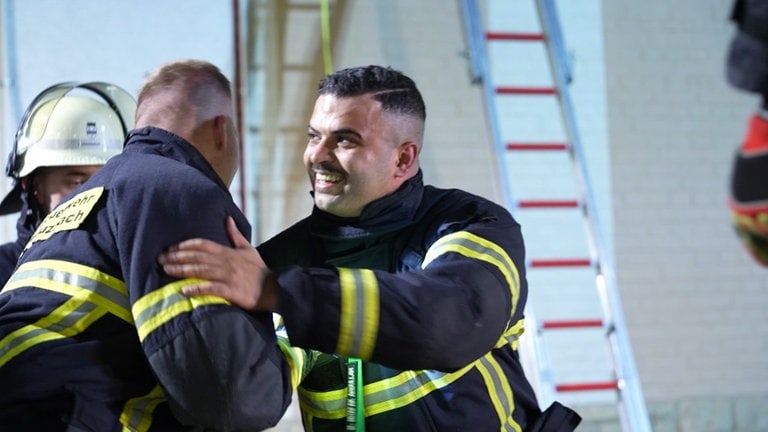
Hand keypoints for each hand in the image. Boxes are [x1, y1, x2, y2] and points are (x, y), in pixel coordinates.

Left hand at [158, 216, 276, 310]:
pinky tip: (184, 290)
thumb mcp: (248, 249)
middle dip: (177, 257)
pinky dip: (197, 289)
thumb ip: (235, 235)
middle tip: (160, 259)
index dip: (185, 246)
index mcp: (229, 252)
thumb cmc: (259, 270)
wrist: (274, 288)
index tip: (171, 248)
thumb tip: (227, 219)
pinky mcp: (231, 291)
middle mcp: (226, 262)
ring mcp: (228, 276)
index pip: (203, 245)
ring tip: (167, 270)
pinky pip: (211, 289)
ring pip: (201, 271)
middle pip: (197, 257)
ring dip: (182, 270)